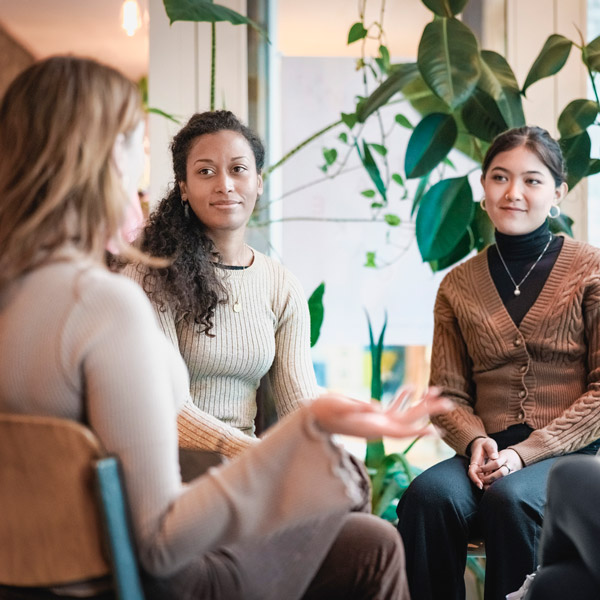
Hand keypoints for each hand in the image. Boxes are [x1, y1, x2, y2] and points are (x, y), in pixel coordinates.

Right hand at [308, 386, 453, 439]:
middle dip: (429, 412)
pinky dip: (401, 398)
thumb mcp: (338, 406)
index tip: (436, 430)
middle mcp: (379, 426)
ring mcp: (376, 421)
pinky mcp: (371, 414)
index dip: (419, 432)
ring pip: (403, 414)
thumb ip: (357, 407)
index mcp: (373, 428)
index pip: (401, 432)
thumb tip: (376, 406)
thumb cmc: (323, 411)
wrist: (312, 416)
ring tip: (436, 390)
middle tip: (450, 403)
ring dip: (420, 403)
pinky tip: (410, 388)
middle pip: (409, 421)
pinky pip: (391, 408)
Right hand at [467, 437, 498, 489]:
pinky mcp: (485, 470)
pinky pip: (486, 477)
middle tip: (488, 491)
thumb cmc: (486, 444)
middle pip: (476, 478)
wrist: (482, 444)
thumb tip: (495, 457)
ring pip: (481, 479)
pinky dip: (489, 482)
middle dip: (481, 485)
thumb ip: (491, 449)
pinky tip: (496, 485)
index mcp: (475, 460)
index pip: (472, 471)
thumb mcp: (489, 444)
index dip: (475, 479)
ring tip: (493, 490)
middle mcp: (476, 466)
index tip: (480, 485)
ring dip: (486, 485)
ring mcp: (480, 469)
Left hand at [479, 448, 523, 488]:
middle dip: (490, 478)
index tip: (478, 470)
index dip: (486, 468)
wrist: (518, 457)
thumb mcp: (497, 454)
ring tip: (486, 486)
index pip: (496, 463)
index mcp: (505, 457)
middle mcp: (510, 465)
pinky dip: (500, 486)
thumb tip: (483, 471)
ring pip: (505, 480)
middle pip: (501, 473)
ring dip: (495, 484)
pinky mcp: (516, 478)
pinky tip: (493, 488)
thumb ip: (490, 461)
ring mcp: (514, 472)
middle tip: (482, 480)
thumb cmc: (503, 456)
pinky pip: (508, 483)